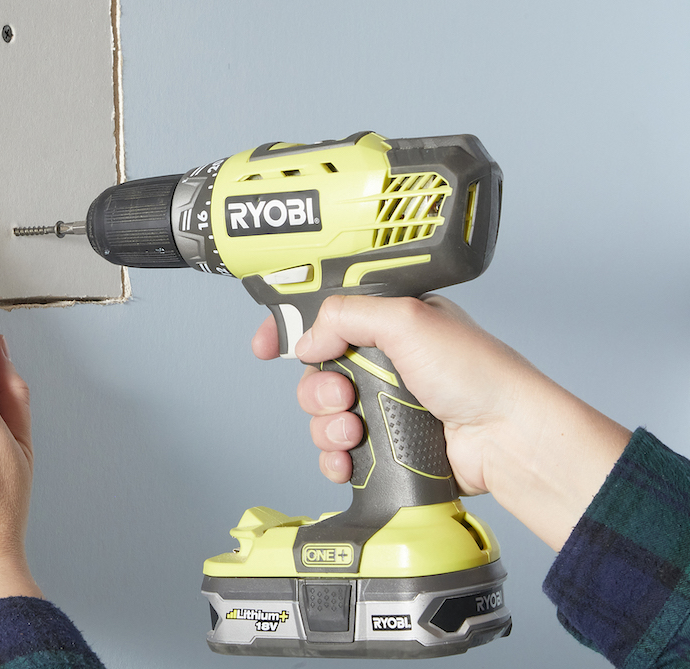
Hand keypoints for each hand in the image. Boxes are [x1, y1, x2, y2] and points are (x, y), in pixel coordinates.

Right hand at [252, 294, 630, 549]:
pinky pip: (339, 453)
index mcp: (392, 323)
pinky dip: (335, 458)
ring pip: (324, 415)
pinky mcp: (389, 447)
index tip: (266, 346)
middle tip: (343, 397)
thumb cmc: (479, 375)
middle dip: (317, 388)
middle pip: (317, 372)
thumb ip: (346, 316)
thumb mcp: (407, 319)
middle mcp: (388, 363)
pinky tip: (349, 459)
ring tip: (353, 430)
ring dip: (326, 425)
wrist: (508, 440)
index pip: (327, 317)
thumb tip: (307, 339)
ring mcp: (388, 407)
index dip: (291, 329)